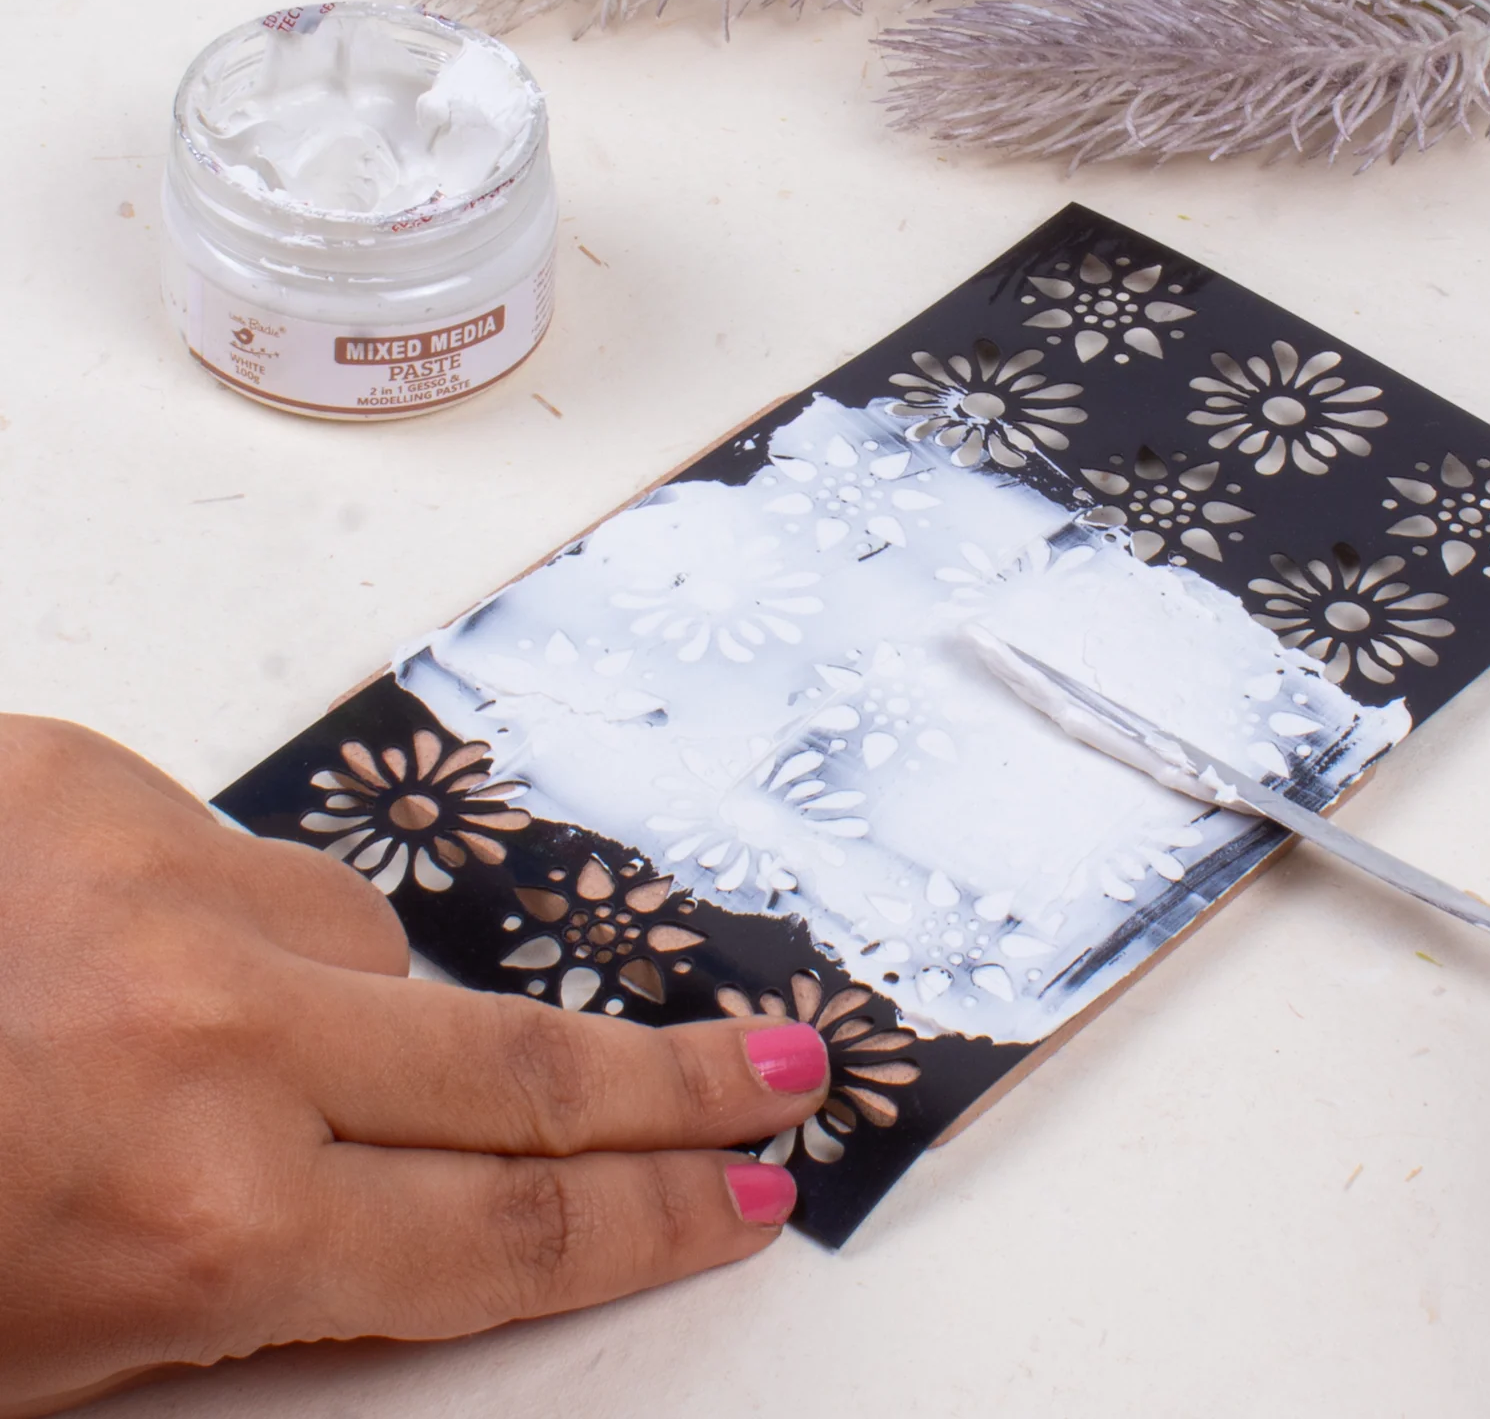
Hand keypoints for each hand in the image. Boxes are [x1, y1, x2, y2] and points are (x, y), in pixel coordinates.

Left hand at [0, 715, 827, 1417]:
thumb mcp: (32, 1346)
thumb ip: (232, 1276)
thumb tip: (374, 1208)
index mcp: (191, 1223)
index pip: (504, 1232)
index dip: (646, 1218)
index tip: (741, 1190)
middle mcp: (210, 1040)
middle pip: (520, 1070)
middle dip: (674, 1086)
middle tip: (787, 1072)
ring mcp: (157, 879)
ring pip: (365, 951)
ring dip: (349, 1015)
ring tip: (203, 1053)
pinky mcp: (89, 770)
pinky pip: (240, 859)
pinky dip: (217, 922)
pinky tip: (94, 958)